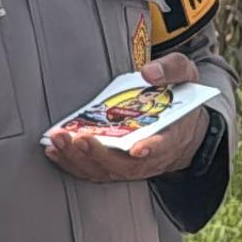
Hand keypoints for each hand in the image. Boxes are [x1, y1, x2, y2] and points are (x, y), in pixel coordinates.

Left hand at [43, 55, 212, 182]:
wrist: (183, 133)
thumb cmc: (180, 103)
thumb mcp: (187, 78)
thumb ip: (172, 70)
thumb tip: (149, 73)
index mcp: (169, 136)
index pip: (161, 146)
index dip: (151, 149)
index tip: (139, 147)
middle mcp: (148, 158)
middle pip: (122, 164)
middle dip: (98, 153)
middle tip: (79, 138)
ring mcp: (129, 166)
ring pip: (102, 170)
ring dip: (78, 159)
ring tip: (58, 142)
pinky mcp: (113, 166)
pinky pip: (91, 171)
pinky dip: (71, 164)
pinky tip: (54, 151)